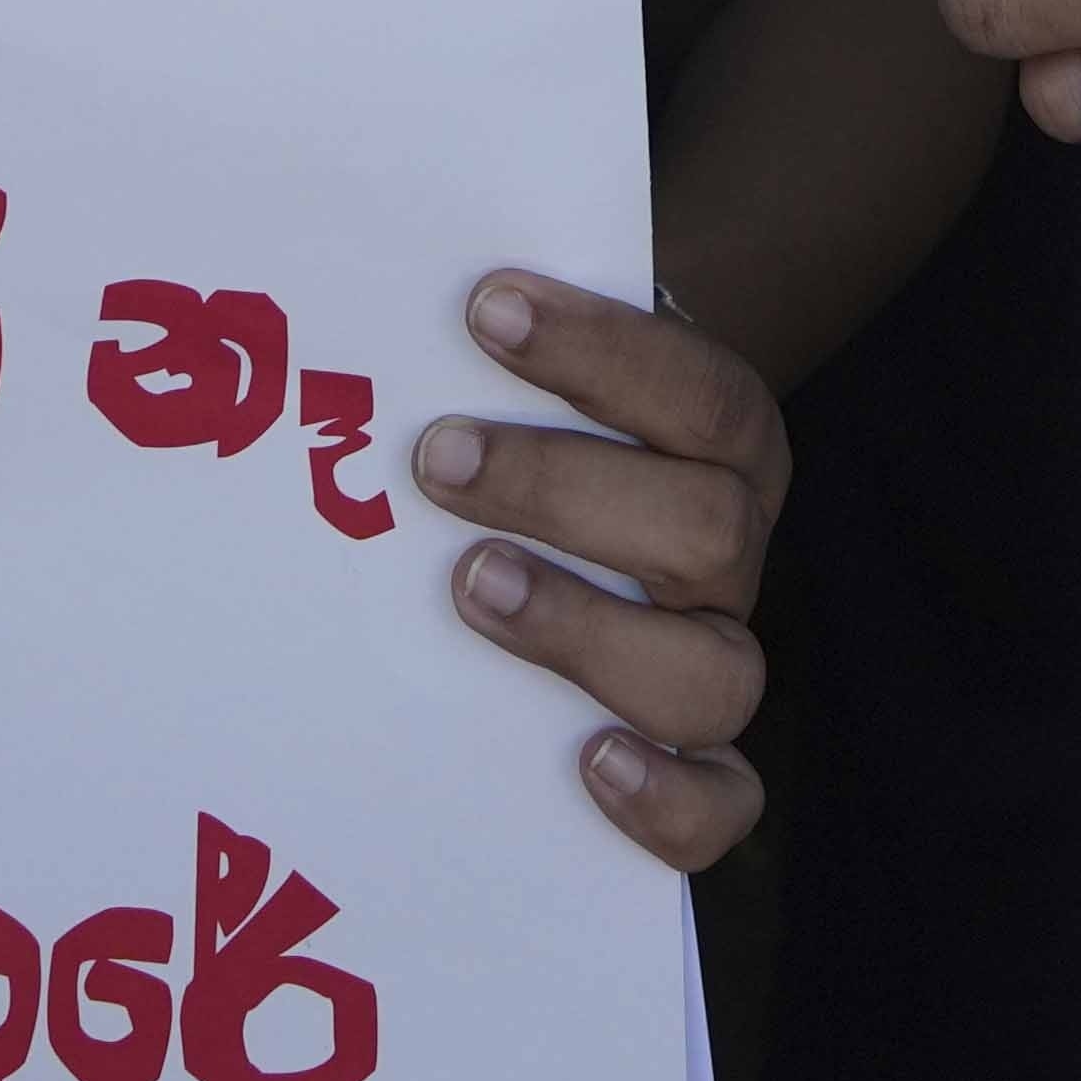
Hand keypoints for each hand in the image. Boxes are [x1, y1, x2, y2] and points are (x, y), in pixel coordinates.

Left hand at [413, 271, 779, 869]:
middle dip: (565, 489)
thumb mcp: (513, 371)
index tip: (486, 309)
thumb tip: (352, 276)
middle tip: (436, 461)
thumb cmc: (515, 427)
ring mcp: (712, 659)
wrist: (557, 523)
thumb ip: (476, 335)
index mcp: (719, 443)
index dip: (604, 351)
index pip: (698, 391)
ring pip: (718, 671)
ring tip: (471, 588)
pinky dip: (671, 796)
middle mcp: (728, 554)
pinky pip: (724, 804)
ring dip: (589, 629)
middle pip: (711, 526)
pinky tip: (588, 763)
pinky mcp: (692, 765)